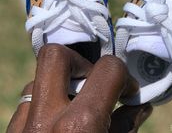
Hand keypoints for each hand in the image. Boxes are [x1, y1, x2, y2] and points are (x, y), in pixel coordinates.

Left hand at [7, 44, 152, 132]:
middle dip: (80, 60)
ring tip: (76, 105)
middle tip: (92, 81)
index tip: (128, 90)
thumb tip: (141, 105)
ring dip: (62, 84)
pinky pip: (28, 102)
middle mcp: (44, 120)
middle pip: (55, 55)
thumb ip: (127, 126)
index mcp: (79, 126)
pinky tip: (57, 124)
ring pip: (39, 78)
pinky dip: (47, 104)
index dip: (124, 75)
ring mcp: (21, 126)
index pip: (107, 69)